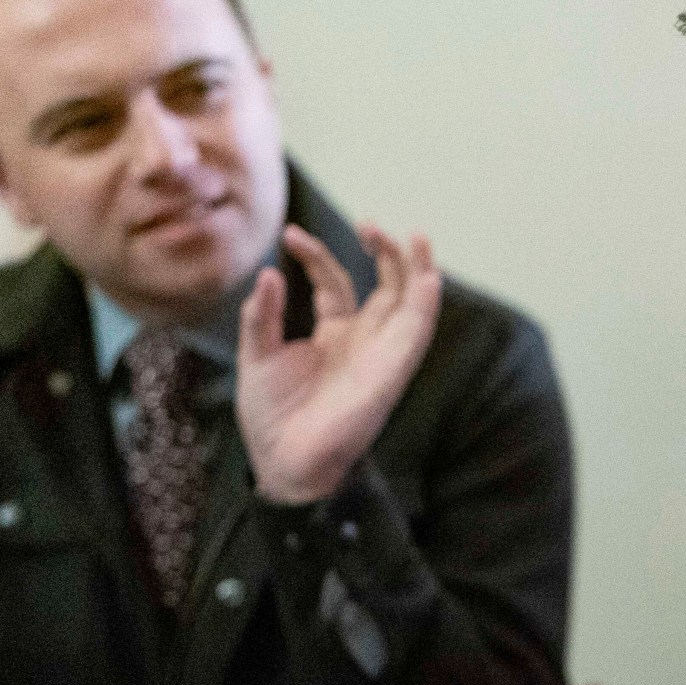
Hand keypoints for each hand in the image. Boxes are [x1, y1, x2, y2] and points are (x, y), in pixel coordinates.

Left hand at [236, 223, 443, 505]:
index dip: (316, 255)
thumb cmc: (270, 416)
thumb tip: (269, 273)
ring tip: (417, 236)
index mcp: (332, 335)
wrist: (283, 461)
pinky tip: (429, 276)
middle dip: (384, 252)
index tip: (290, 235)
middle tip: (369, 224)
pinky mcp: (392, 371)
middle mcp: (362, 341)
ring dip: (418, 270)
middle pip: (387, 287)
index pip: (335, 282)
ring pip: (411, 304)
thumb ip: (262, 315)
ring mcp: (380, 354)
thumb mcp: (256, 354)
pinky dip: (426, 303)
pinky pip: (417, 333)